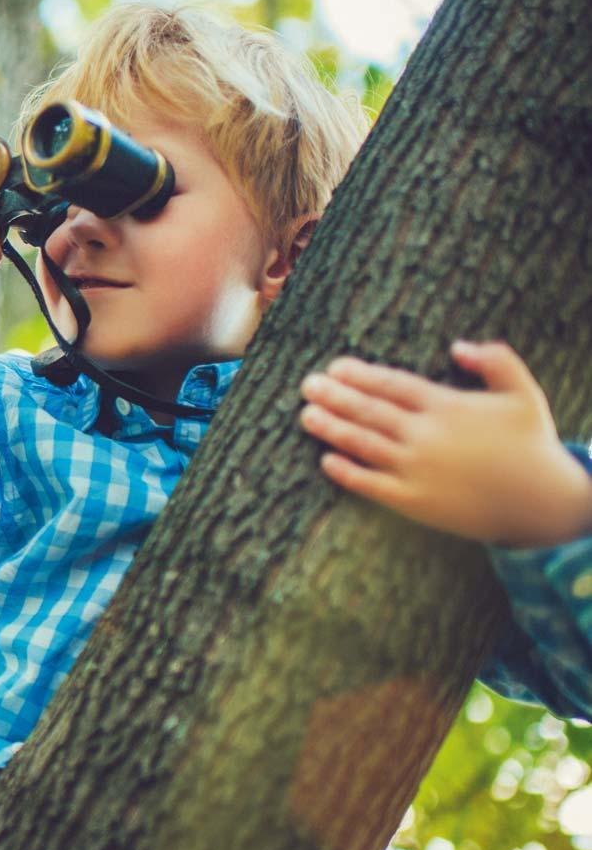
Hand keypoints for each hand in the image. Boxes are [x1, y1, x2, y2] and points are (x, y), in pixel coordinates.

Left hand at [297, 340, 591, 548]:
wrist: (543, 504)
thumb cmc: (532, 445)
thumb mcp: (524, 393)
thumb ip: (497, 361)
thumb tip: (458, 345)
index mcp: (448, 407)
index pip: (393, 385)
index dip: (361, 375)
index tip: (335, 366)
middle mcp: (427, 436)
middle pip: (370, 411)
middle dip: (335, 396)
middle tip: (306, 384)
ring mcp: (418, 470)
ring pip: (364, 444)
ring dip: (331, 428)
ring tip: (305, 415)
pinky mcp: (415, 501)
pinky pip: (372, 485)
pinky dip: (347, 472)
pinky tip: (326, 461)